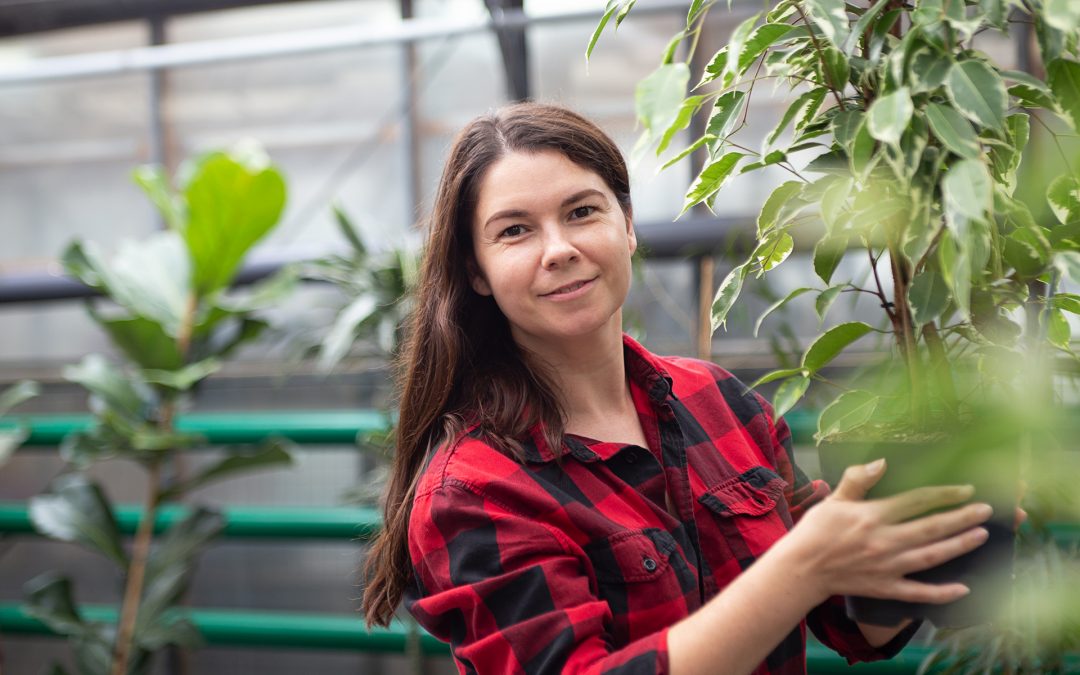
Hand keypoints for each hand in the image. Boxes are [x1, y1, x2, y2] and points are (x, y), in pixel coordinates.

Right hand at [779, 459, 993, 605]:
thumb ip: (857, 480)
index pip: (916, 501)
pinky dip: (943, 592)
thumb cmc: (815, 531)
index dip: (944, 494)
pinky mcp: (886, 587)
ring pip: (932, 556)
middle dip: (962, 517)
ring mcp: (887, 566)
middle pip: (931, 527)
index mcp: (872, 516)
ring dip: (959, 546)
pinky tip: (964, 588)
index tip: (966, 489)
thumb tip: (882, 462)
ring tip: (981, 536)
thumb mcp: (833, 499)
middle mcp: (884, 541)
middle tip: (986, 510)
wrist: (801, 569)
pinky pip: (919, 592)